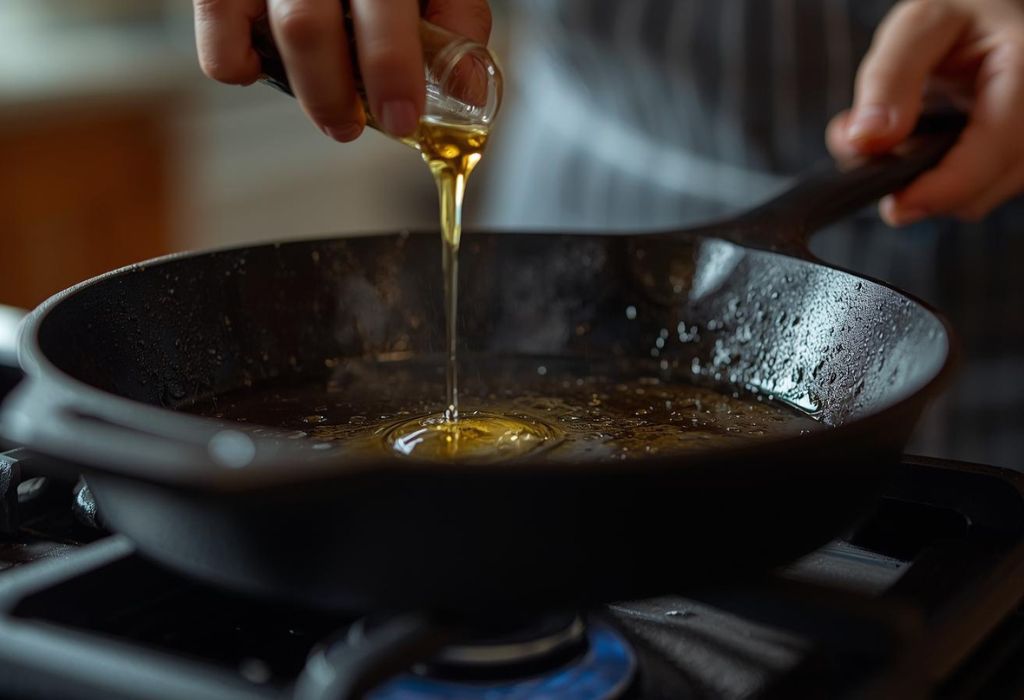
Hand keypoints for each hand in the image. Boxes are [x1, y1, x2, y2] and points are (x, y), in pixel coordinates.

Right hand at [193, 0, 491, 139]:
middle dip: (336, 97)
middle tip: (357, 127)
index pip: (380, 7)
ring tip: (338, 118)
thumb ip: (454, 21)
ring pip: (271, 35)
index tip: (403, 118)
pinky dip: (238, 67)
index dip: (391, 69)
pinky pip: (217, 36)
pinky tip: (268, 71)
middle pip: (308, 28)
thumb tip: (465, 91)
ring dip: (308, 93)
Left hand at [827, 0, 1023, 225]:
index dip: (941, 190)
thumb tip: (867, 141)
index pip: (992, 156)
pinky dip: (941, 177)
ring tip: (896, 135)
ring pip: (977, 196)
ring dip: (925, 181)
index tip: (895, 206)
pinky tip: (922, 143)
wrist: (995, 10)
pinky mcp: (1020, 155)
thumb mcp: (920, 24)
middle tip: (867, 149)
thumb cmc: (962, 10)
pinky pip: (978, 187)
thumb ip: (889, 79)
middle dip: (918, 183)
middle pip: (980, 191)